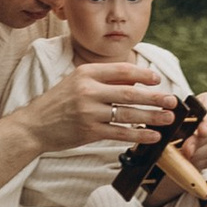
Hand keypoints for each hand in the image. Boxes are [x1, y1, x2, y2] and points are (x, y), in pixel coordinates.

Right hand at [30, 54, 177, 155]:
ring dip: (151, 116)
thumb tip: (136, 82)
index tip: (157, 80)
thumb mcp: (77, 82)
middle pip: (129, 92)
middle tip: (172, 100)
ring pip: (127, 113)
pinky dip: (138, 134)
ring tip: (168, 118)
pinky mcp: (89, 131)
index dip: (143, 75)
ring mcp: (88, 112)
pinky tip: (152, 136)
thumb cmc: (59, 102)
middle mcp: (88, 90)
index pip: (121, 70)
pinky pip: (120, 133)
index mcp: (86, 73)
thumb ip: (104, 80)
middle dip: (154, 97)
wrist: (35, 125)